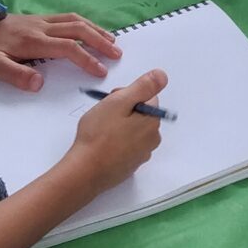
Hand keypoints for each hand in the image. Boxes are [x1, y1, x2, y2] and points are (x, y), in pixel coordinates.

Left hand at [0, 12, 121, 91]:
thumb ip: (15, 75)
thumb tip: (40, 83)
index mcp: (33, 42)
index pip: (67, 48)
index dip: (86, 59)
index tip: (100, 71)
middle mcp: (42, 28)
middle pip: (78, 30)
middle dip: (99, 41)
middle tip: (116, 54)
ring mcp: (42, 21)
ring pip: (75, 20)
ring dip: (95, 30)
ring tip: (112, 41)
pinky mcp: (39, 18)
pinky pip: (68, 17)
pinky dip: (85, 23)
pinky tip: (91, 30)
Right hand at [65, 69, 168, 188]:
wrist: (85, 171)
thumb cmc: (99, 135)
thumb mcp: (119, 102)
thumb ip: (142, 87)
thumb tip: (162, 76)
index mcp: (152, 122)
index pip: (146, 97)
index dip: (126, 95)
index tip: (111, 101)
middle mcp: (152, 139)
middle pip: (140, 114)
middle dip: (123, 111)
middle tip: (103, 116)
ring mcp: (141, 155)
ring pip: (132, 130)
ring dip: (119, 126)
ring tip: (100, 131)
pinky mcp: (130, 166)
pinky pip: (126, 146)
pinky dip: (116, 142)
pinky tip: (102, 145)